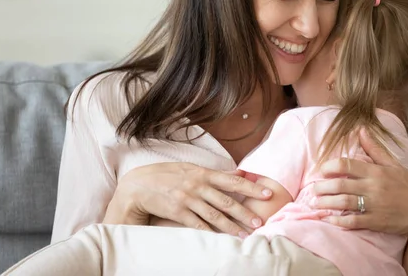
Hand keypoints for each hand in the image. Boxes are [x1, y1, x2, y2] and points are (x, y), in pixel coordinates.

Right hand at [103, 162, 272, 236]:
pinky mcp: (178, 212)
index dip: (252, 187)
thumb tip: (239, 172)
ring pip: (214, 215)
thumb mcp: (191, 168)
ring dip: (231, 226)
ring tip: (245, 234)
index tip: (268, 193)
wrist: (139, 184)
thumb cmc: (168, 175)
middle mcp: (198, 186)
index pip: (233, 181)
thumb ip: (215, 173)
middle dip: (245, 212)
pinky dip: (210, 232)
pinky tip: (221, 238)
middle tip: (261, 220)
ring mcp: (188, 199)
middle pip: (227, 201)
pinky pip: (197, 224)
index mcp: (203, 173)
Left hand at [311, 129, 407, 239]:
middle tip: (313, 189)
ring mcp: (375, 206)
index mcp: (377, 172)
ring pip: (344, 203)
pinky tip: (330, 220)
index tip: (322, 170)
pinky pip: (354, 222)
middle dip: (323, 187)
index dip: (330, 166)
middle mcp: (374, 187)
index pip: (348, 164)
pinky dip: (340, 221)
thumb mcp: (395, 165)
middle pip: (341, 184)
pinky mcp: (376, 222)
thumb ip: (375, 149)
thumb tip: (361, 129)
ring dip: (327, 203)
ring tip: (316, 203)